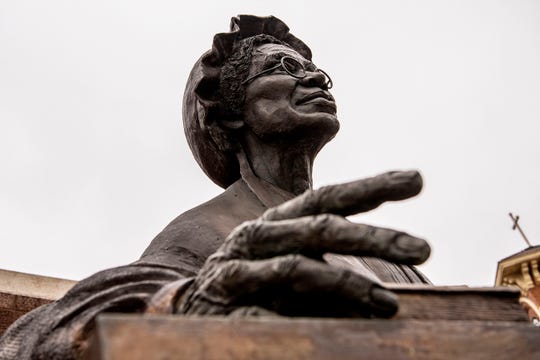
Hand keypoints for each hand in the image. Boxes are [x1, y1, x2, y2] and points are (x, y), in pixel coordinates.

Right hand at [174, 171, 429, 317]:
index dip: (371, 186)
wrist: (196, 303)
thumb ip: (333, 274)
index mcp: (280, 220)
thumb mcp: (296, 268)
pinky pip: (261, 311)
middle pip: (321, 227)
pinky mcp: (224, 299)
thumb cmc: (258, 284)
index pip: (328, 197)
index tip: (417, 179)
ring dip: (345, 284)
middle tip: (424, 248)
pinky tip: (330, 335)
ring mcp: (239, 265)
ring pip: (296, 267)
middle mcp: (260, 234)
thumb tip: (390, 299)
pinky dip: (294, 321)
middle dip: (373, 236)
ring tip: (388, 304)